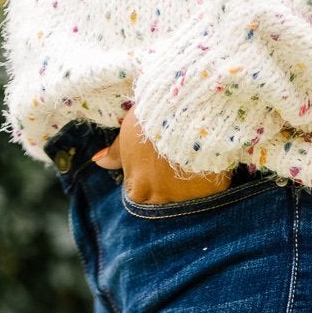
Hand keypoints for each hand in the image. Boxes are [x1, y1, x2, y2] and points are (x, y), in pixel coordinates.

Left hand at [94, 110, 231, 204]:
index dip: (144, 182)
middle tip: (171, 168)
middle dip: (163, 190)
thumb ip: (116, 153)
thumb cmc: (154, 117)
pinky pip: (209, 195)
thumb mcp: (130, 131)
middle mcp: (161, 199)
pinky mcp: (212, 193)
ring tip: (191, 168)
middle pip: (159, 203)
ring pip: (184, 203)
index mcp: (138, 188)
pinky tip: (209, 169)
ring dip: (186, 191)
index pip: (136, 197)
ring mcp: (187, 200)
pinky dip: (209, 186)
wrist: (191, 109)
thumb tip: (98, 162)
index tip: (152, 167)